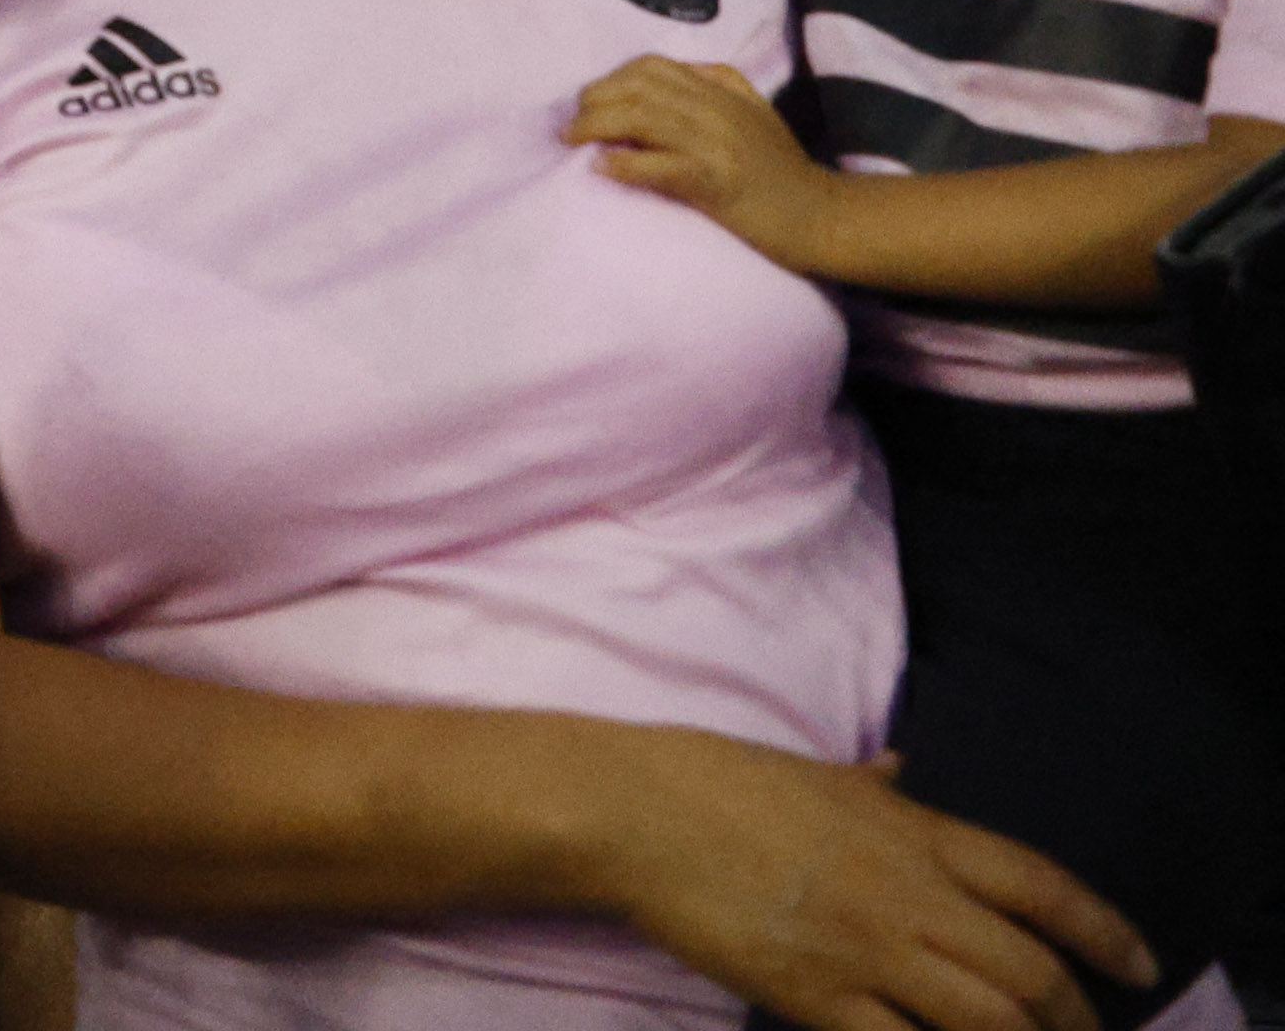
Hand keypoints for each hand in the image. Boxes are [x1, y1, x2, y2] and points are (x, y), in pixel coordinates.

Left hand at [567, 55, 835, 265]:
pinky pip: (659, 166)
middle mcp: (718, 108)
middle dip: (594, 100)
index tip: (592, 100)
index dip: (612, 79)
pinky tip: (602, 168)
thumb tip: (654, 80)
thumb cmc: (784, 170)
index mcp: (724, 88)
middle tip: (573, 125)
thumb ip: (714, 86)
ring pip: (641, 118)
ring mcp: (717, 143)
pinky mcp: (717, 181)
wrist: (825, 217)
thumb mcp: (753, 112)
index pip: (652, 66)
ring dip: (595, 127)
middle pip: (637, 87)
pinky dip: (624, 164)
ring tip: (573, 141)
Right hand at [589, 724, 1143, 1030]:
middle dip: (1076, 1020)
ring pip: (988, 1022)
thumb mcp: (816, 771)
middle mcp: (909, 895)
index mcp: (914, 832)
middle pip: (1032, 973)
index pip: (1040, 886)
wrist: (635, 812)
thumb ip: (875, 783)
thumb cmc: (717, 781)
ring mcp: (866, 950)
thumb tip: (908, 768)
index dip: (1105, 930)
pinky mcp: (818, 998)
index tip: (1139, 965)